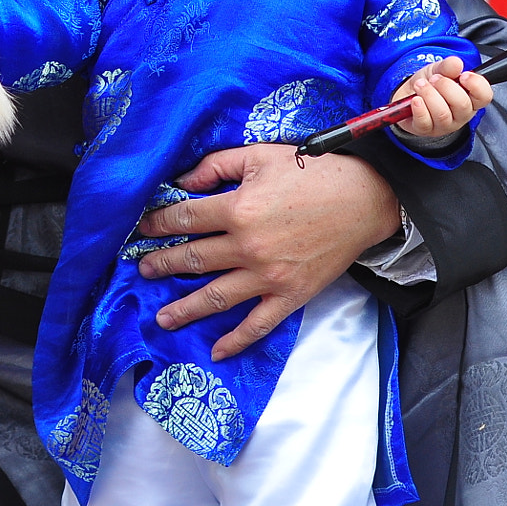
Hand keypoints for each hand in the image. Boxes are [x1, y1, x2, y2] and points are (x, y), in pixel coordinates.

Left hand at [133, 144, 401, 359]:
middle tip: (142, 271)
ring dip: (185, 309)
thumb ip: (216, 165)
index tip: (142, 230)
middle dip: (163, 265)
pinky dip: (236, 341)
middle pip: (193, 259)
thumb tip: (182, 181)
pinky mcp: (290, 295)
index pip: (185, 219)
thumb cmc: (312, 172)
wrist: (364, 199)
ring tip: (162, 318)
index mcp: (237, 208)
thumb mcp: (259, 155)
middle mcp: (247, 246)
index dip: (158, 224)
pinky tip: (216, 350)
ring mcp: (268, 276)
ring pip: (216, 297)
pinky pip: (258, 324)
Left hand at [388, 57, 492, 140]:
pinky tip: (415, 99)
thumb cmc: (430, 83)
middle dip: (446, 86)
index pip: (484, 96)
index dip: (476, 85)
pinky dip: (419, 108)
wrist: (408, 92)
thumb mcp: (439, 69)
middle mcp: (461, 115)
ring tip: (420, 84)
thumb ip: (448, 66)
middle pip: (462, 105)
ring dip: (429, 94)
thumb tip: (456, 63)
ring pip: (442, 114)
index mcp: (471, 99)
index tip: (463, 75)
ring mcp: (444, 125)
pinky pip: (425, 122)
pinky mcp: (425, 130)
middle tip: (434, 78)